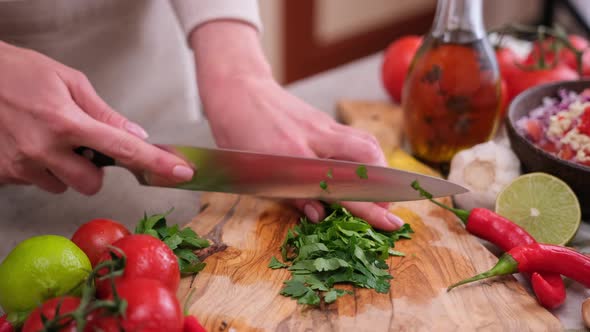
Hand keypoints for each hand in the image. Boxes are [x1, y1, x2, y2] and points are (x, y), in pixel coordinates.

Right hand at [0, 42, 193, 194]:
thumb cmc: (17, 72)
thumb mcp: (67, 81)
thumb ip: (103, 113)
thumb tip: (135, 133)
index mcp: (66, 121)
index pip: (123, 148)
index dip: (155, 163)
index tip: (179, 173)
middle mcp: (44, 149)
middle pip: (92, 184)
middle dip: (93, 169)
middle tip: (80, 144)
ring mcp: (22, 165)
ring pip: (63, 186)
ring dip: (65, 169)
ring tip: (48, 139)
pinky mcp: (4, 174)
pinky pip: (37, 182)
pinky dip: (41, 168)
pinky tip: (30, 144)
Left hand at [190, 22, 403, 230]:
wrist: (237, 89)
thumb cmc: (238, 133)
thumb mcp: (255, 173)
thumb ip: (291, 195)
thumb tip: (320, 215)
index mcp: (294, 154)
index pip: (339, 185)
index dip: (368, 208)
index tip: (390, 223)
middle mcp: (315, 136)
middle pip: (367, 153)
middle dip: (383, 182)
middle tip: (384, 205)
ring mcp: (323, 124)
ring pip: (366, 141)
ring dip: (378, 168)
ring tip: (376, 191)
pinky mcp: (324, 119)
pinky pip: (354, 137)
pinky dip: (364, 156)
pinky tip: (358, 171)